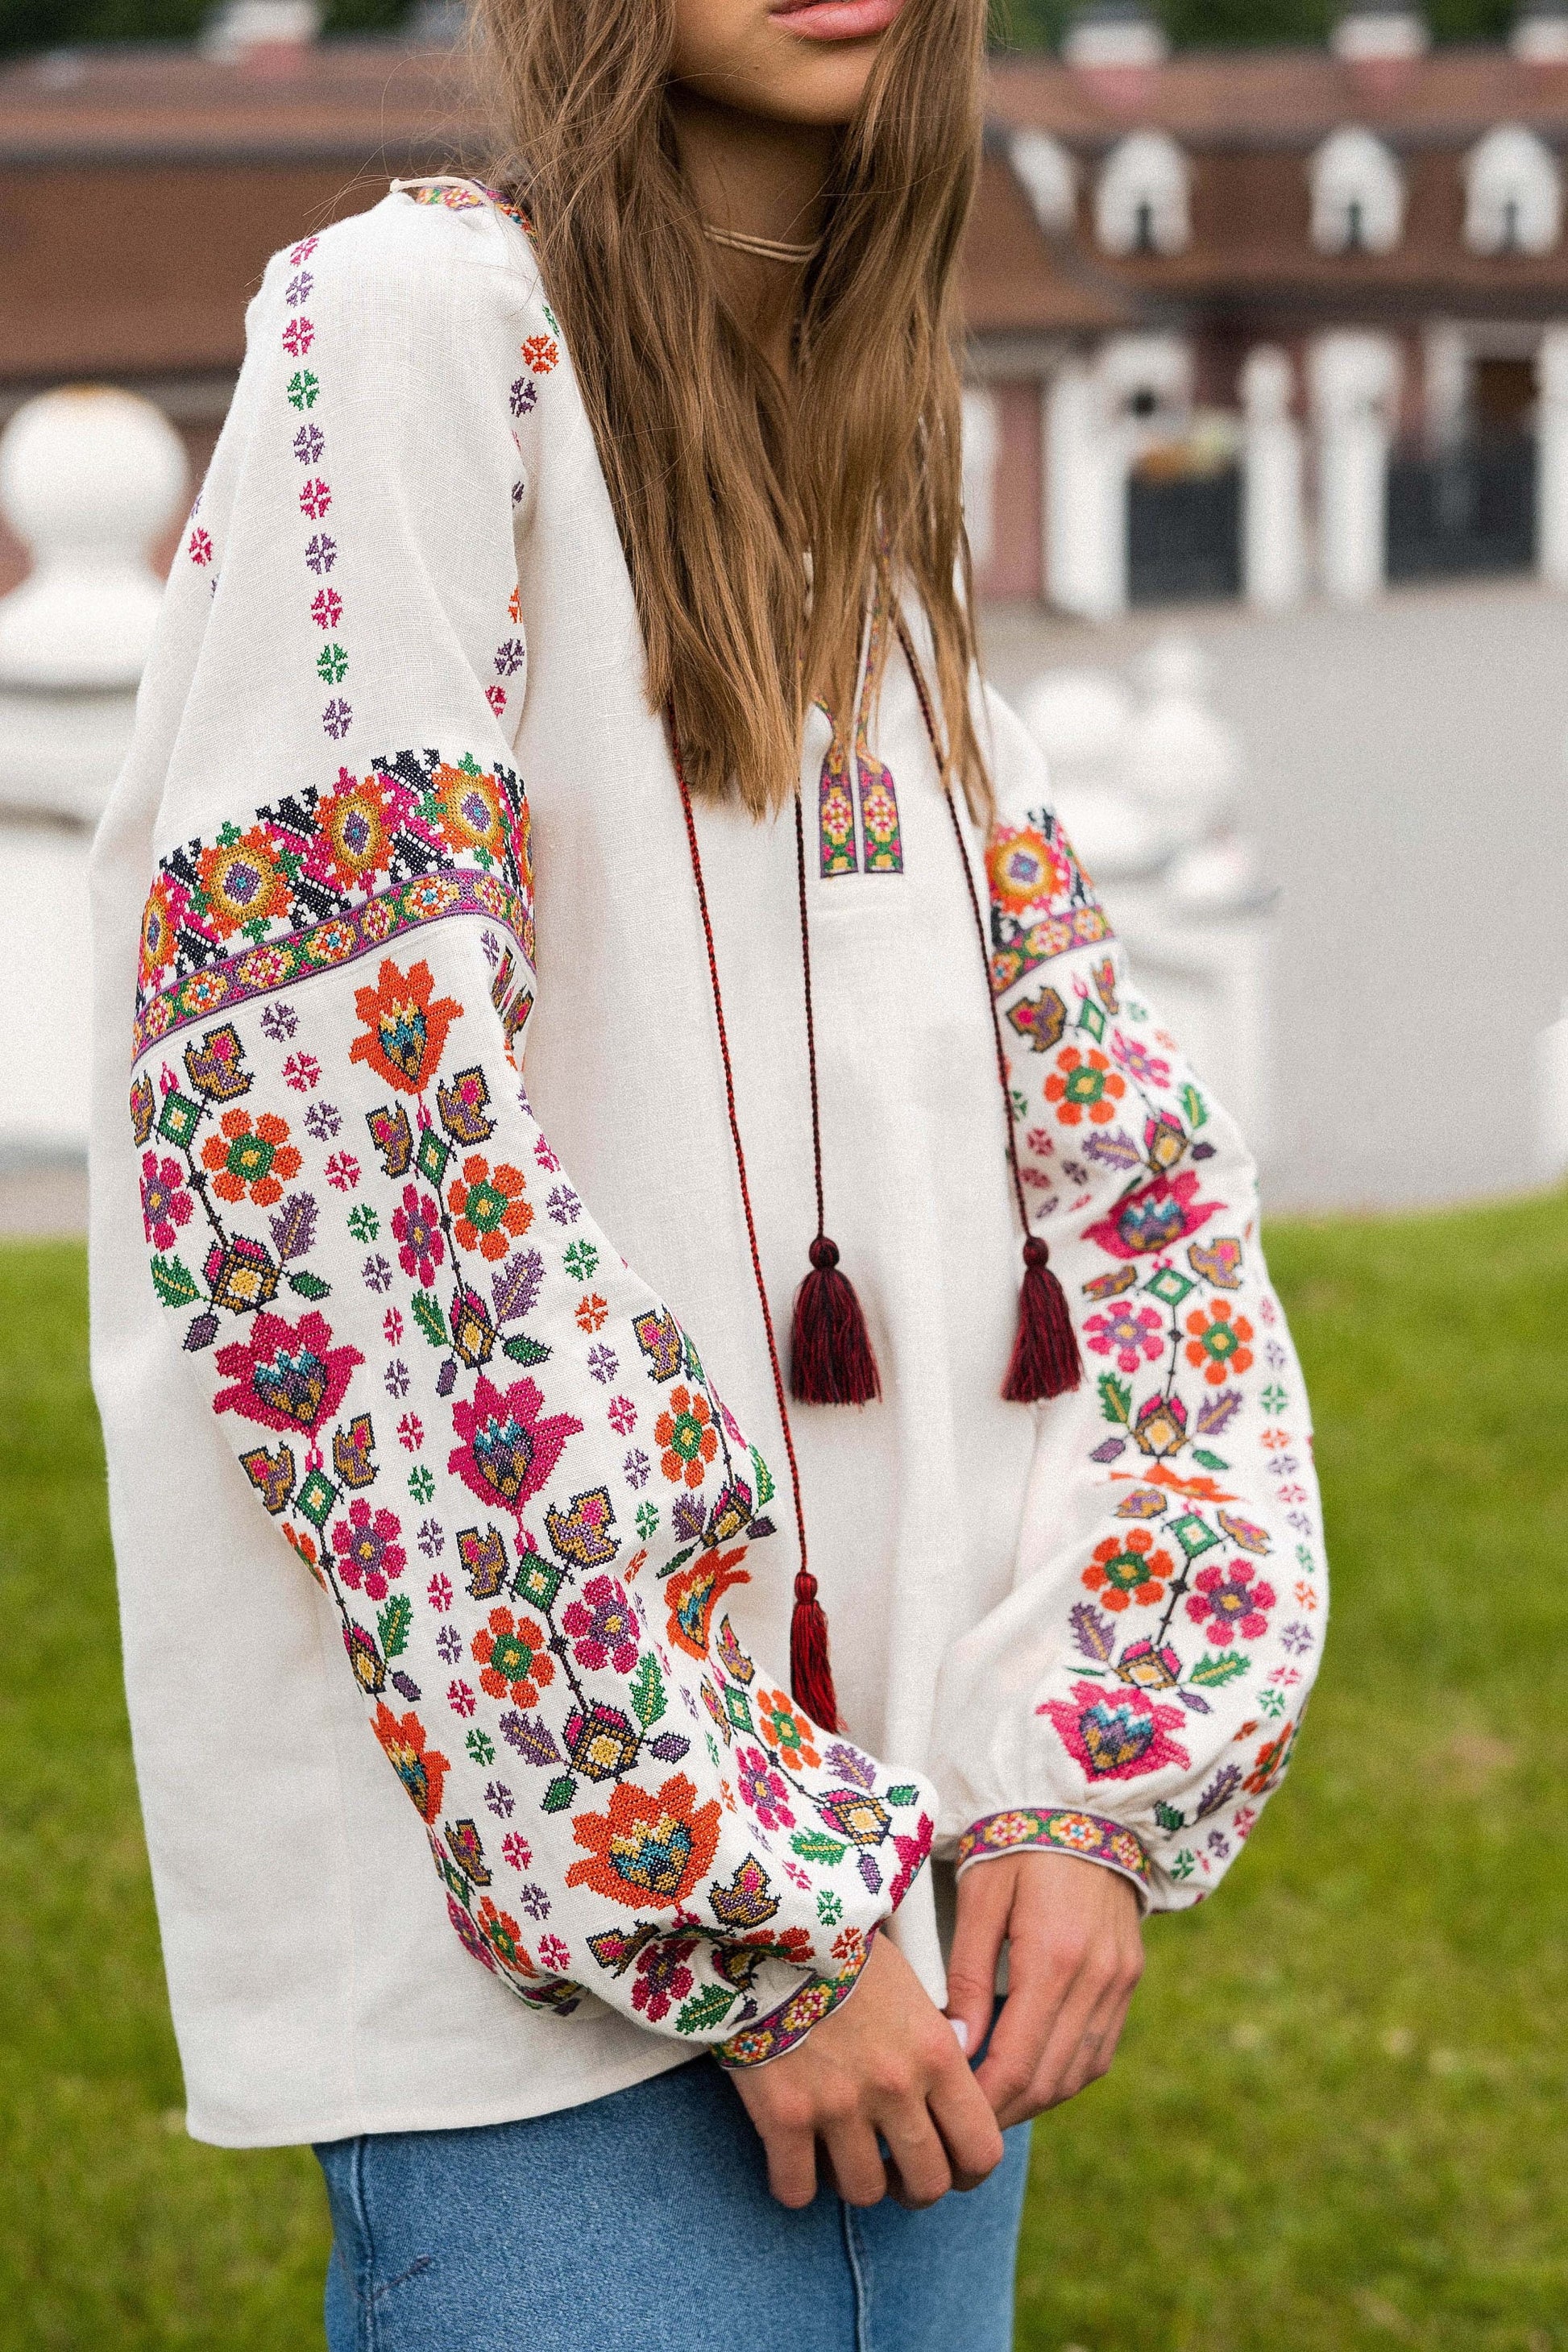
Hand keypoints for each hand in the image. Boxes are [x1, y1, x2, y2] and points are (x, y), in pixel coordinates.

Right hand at [732, 1931, 1005, 2211]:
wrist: (767, 1925)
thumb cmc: (839, 1946)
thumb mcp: (908, 1984)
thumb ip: (933, 2039)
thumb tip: (952, 2072)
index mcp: (936, 2052)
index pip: (982, 2149)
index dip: (967, 2169)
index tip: (946, 2160)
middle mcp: (896, 2087)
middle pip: (927, 2185)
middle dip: (911, 2185)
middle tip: (890, 2166)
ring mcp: (839, 2106)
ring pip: (865, 2192)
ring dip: (852, 2179)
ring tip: (837, 2152)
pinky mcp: (783, 2116)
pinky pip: (796, 2190)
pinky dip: (794, 2183)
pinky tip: (790, 2156)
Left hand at [945, 1851, 1144, 2129]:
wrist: (1085, 1806)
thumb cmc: (1016, 1844)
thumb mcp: (981, 1898)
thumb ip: (967, 1975)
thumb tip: (957, 2049)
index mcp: (1053, 1957)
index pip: (1017, 2062)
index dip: (984, 2101)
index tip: (951, 2115)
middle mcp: (1096, 1979)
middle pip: (1050, 2079)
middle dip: (1005, 2111)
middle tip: (963, 2123)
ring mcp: (1120, 1982)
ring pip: (1079, 2073)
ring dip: (1037, 2099)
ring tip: (993, 2105)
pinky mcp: (1129, 1978)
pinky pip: (1099, 2049)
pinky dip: (1066, 2074)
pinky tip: (1034, 2074)